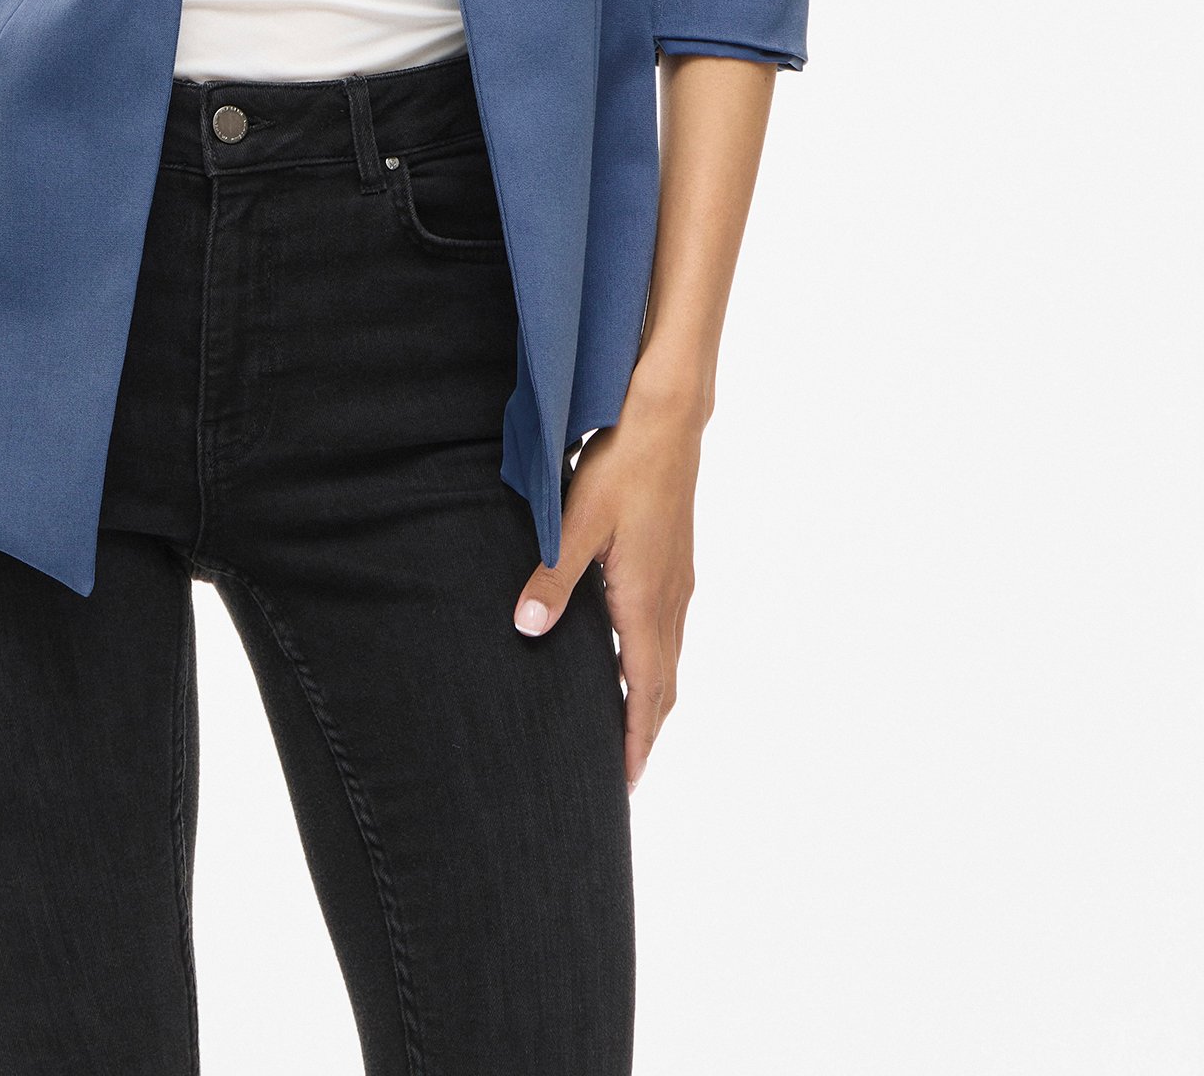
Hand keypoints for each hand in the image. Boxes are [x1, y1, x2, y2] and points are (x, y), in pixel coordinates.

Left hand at [510, 378, 703, 793]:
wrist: (668, 420)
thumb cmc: (623, 466)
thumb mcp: (577, 521)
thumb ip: (552, 577)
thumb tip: (527, 628)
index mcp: (645, 599)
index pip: (645, 688)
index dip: (637, 738)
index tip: (628, 783)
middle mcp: (670, 598)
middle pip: (664, 684)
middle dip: (646, 730)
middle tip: (628, 773)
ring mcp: (678, 579)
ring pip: (669, 657)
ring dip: (651, 697)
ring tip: (630, 726)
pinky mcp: (675, 561)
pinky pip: (669, 631)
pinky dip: (654, 662)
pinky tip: (633, 655)